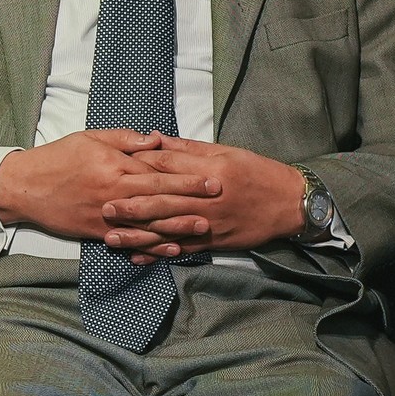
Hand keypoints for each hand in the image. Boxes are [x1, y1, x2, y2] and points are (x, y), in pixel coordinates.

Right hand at [0, 130, 217, 248]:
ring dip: (178, 227)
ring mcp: (107, 215)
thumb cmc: (57, 158)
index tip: (212, 179)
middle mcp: (115, 193)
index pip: (160, 173)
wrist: (24, 187)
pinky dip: (152, 246)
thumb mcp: (90, 138)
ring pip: (149, 223)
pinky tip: (172, 250)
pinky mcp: (97, 231)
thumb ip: (125, 139)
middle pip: (161, 199)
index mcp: (115, 166)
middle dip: (192, 201)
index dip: (188, 177)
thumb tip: (156, 140)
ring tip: (204, 228)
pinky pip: (130, 240)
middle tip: (219, 203)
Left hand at [100, 138, 305, 258]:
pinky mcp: (213, 241)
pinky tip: (138, 257)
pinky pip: (182, 249)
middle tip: (104, 207)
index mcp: (209, 172)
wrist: (290, 203)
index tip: (114, 167)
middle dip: (132, 206)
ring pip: (168, 230)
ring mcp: (209, 223)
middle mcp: (207, 199)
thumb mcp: (225, 151)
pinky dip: (159, 254)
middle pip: (163, 202)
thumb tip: (153, 138)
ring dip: (138, 235)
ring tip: (111, 236)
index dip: (140, 168)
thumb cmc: (256, 172)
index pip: (168, 168)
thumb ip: (187, 148)